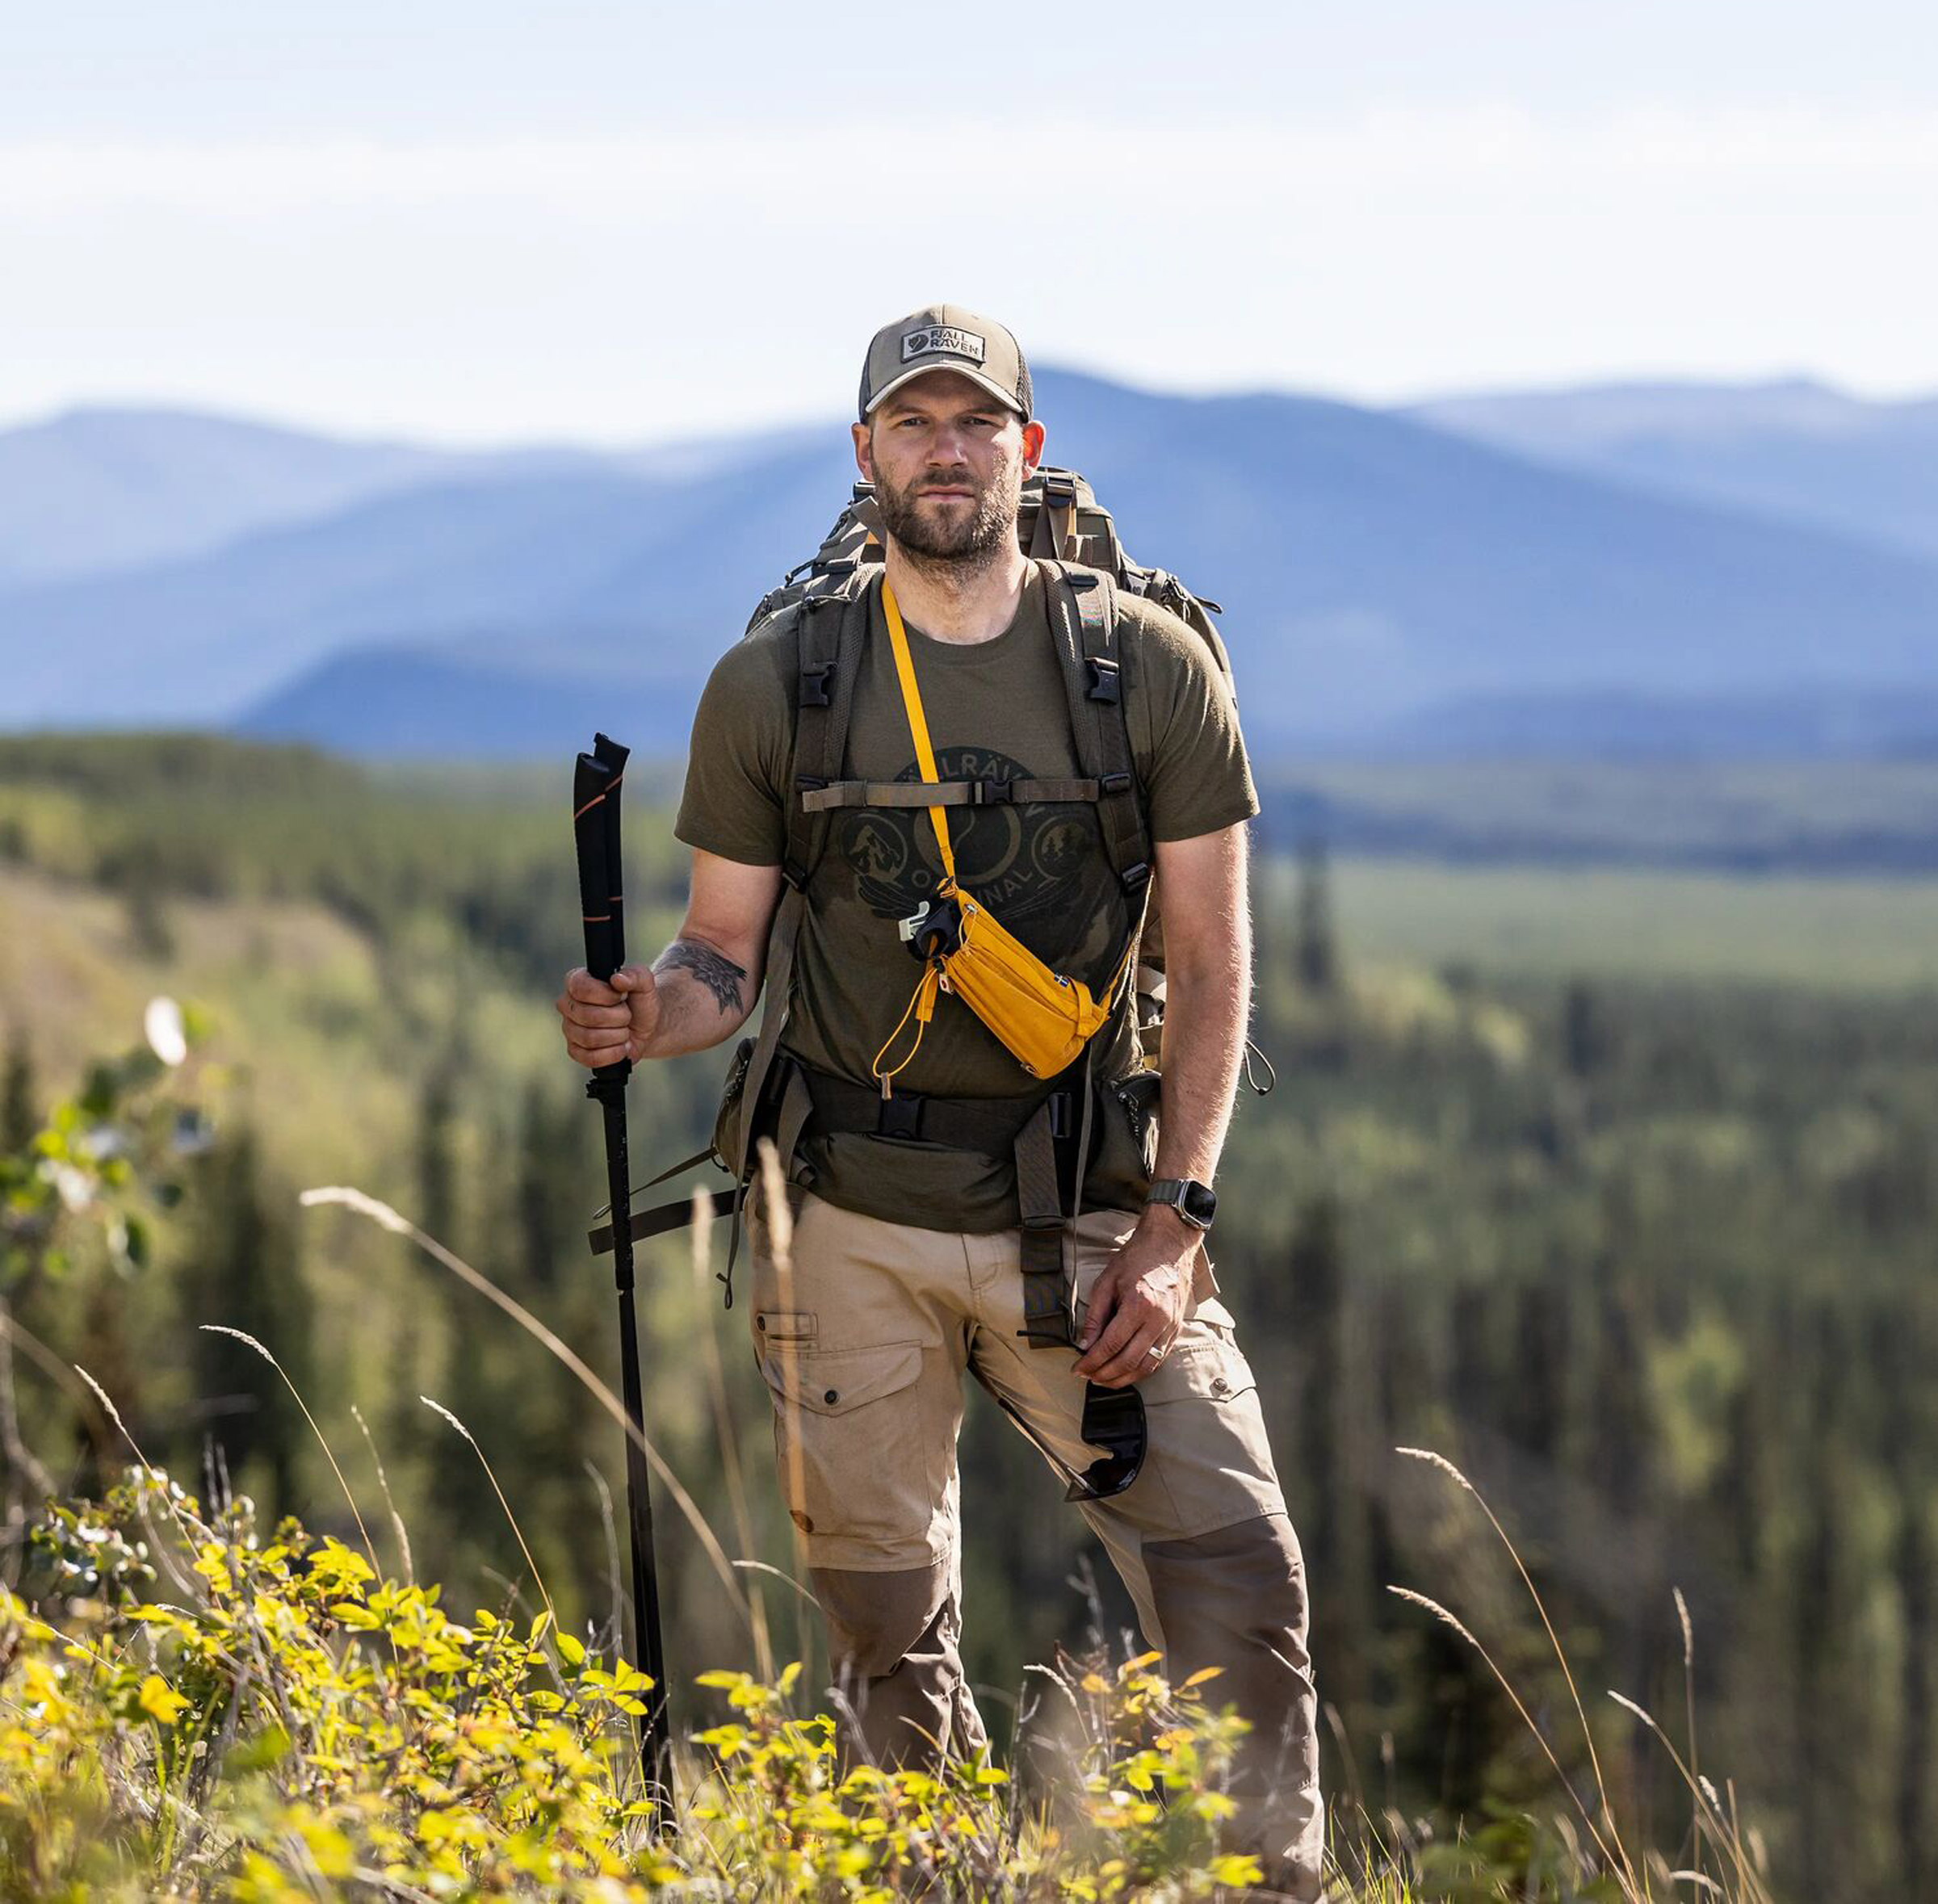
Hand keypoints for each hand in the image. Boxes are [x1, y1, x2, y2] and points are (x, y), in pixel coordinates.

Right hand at [556, 963, 659, 1067]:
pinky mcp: (575, 1051)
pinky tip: (621, 1047)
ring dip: (617, 1036)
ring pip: (590, 1038)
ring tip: (624, 1030)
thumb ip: (635, 975)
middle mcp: (568, 1005)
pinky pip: (590, 1058)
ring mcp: (570, 1030)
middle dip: (618, 1017)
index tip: (622, 996)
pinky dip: (613, 1053)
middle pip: (588, 1016)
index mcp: (577, 982)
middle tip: (627, 1015)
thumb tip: (618, 979)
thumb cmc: (640, 1002)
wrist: (648, 1026)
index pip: (581, 988)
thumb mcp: (645, 983)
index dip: (606, 995)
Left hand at [1072, 1206, 1195, 1387]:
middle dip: (1105, 1374)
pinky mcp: (1177, 1328)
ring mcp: (1171, 1326)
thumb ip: (1095, 1316)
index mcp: (1138, 1305)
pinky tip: (1127, 1370)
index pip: (1111, 1345)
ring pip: (1147, 1365)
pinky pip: (1160, 1358)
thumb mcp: (1106, 1282)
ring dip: (1124, 1378)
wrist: (1169, 1245)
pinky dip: (1142, 1369)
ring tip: (1105, 1379)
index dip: (1092, 1361)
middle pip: (1129, 1361)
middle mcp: (1158, 1319)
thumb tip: (1085, 1344)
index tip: (1078, 1369)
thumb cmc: (1137, 1259)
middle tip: (1089, 1377)